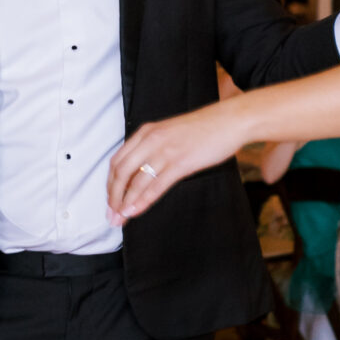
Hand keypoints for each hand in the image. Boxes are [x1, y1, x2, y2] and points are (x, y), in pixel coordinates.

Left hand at [108, 108, 237, 221]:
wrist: (229, 120)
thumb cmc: (203, 129)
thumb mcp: (170, 133)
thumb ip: (153, 148)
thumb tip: (142, 172)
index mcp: (145, 132)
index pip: (117, 161)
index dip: (110, 184)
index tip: (110, 200)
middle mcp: (150, 140)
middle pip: (121, 172)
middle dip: (113, 197)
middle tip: (111, 215)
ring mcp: (165, 151)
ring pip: (136, 181)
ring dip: (125, 203)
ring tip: (121, 219)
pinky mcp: (180, 163)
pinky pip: (155, 186)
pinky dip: (143, 201)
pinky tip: (136, 211)